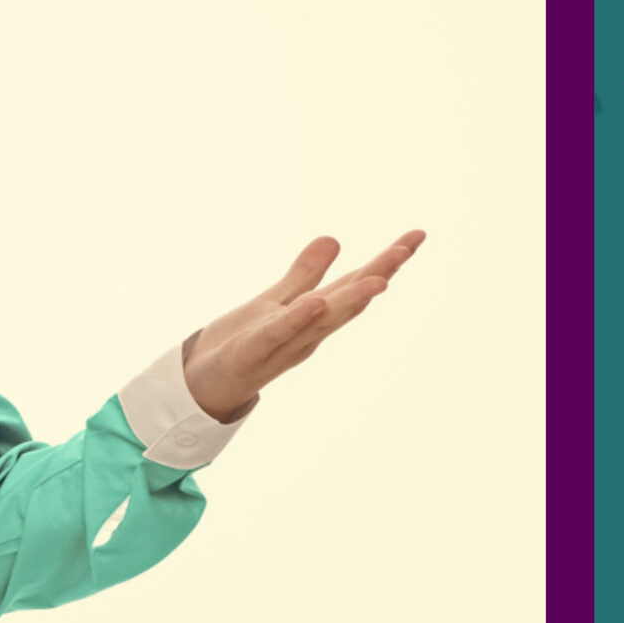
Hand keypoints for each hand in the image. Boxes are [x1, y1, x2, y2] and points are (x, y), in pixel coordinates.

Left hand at [181, 229, 426, 423]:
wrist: (207, 386)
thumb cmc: (245, 343)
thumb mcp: (276, 300)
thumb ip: (305, 274)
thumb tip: (334, 239)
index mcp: (316, 316)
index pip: (355, 284)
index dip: (385, 262)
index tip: (416, 236)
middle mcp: (308, 332)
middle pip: (348, 301)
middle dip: (379, 275)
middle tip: (407, 250)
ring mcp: (282, 344)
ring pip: (321, 320)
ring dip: (350, 300)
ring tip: (379, 279)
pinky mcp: (250, 354)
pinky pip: (276, 335)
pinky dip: (296, 320)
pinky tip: (315, 303)